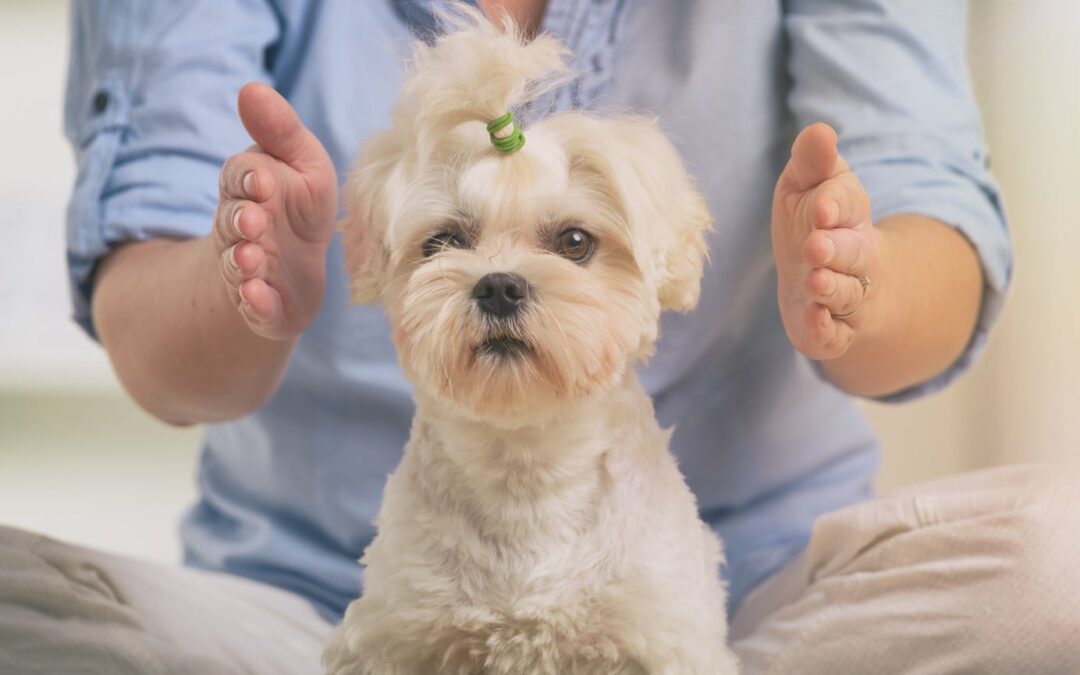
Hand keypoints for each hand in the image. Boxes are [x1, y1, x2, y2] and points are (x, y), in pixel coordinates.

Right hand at [214, 82, 337, 339]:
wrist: (296, 270)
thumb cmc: (299, 208)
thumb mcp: (303, 164)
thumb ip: (281, 131)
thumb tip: (251, 89)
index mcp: (249, 190)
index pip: (239, 178)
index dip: (248, 178)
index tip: (262, 177)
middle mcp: (240, 230)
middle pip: (232, 223)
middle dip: (241, 221)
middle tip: (254, 220)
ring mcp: (248, 270)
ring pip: (238, 265)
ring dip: (244, 261)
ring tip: (253, 258)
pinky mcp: (263, 306)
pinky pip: (254, 307)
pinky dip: (254, 303)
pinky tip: (258, 296)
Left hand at [772, 123, 879, 360]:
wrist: (821, 276)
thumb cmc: (810, 223)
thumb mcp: (806, 185)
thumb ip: (812, 161)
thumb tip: (820, 130)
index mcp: (847, 216)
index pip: (845, 205)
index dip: (834, 205)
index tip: (820, 205)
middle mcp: (853, 258)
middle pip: (853, 254)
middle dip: (836, 250)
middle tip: (816, 246)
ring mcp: (845, 297)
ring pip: (845, 295)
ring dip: (832, 289)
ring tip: (815, 280)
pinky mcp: (831, 330)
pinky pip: (833, 335)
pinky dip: (825, 329)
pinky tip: (813, 318)